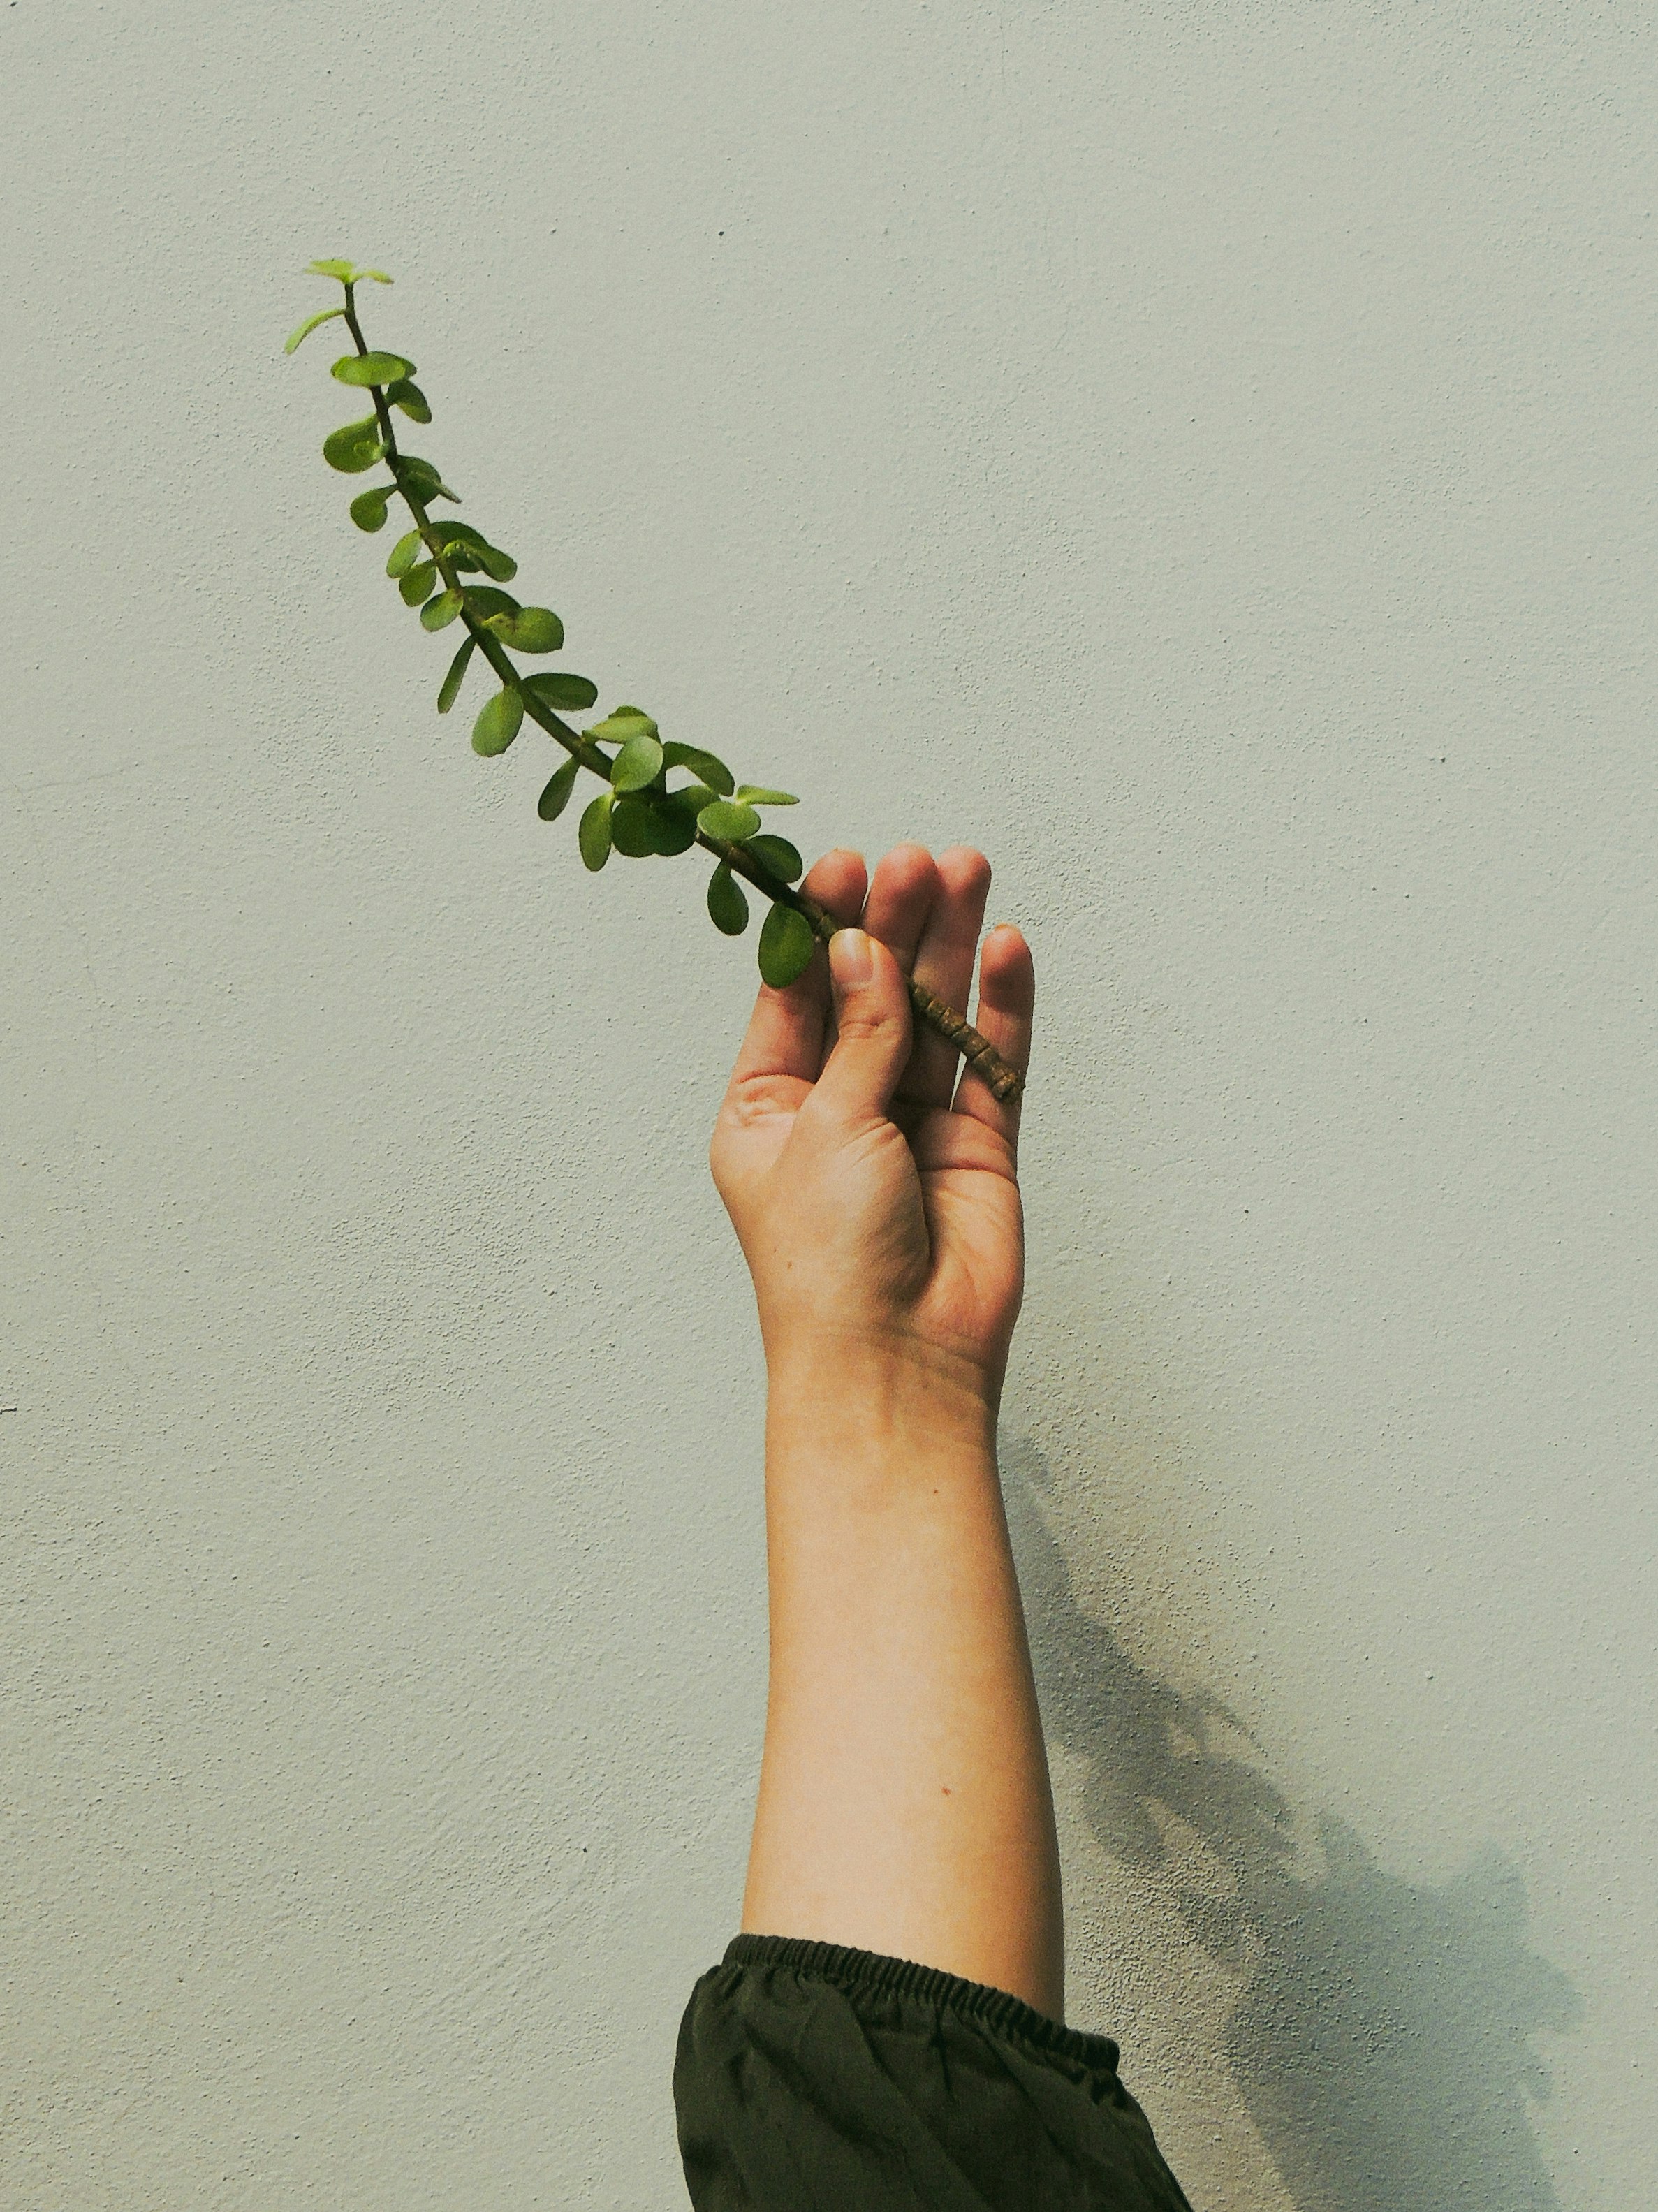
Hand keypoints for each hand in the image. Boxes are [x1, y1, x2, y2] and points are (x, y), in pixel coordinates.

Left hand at [709, 844, 1034, 1407]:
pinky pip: (990, 1061)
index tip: (844, 864)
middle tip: (918, 859)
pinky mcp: (977, 1146)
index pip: (797, 993)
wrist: (898, 1360)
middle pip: (870, 991)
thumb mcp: (825, 1127)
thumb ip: (857, 1034)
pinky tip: (1008, 946)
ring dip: (949, 944)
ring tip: (966, 869)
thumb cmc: (828, 1262)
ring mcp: (913, 1124)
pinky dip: (1002, 1005)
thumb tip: (866, 947)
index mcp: (769, 1107)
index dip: (822, 927)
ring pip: (933, 1014)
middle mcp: (841, 1109)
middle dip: (893, 922)